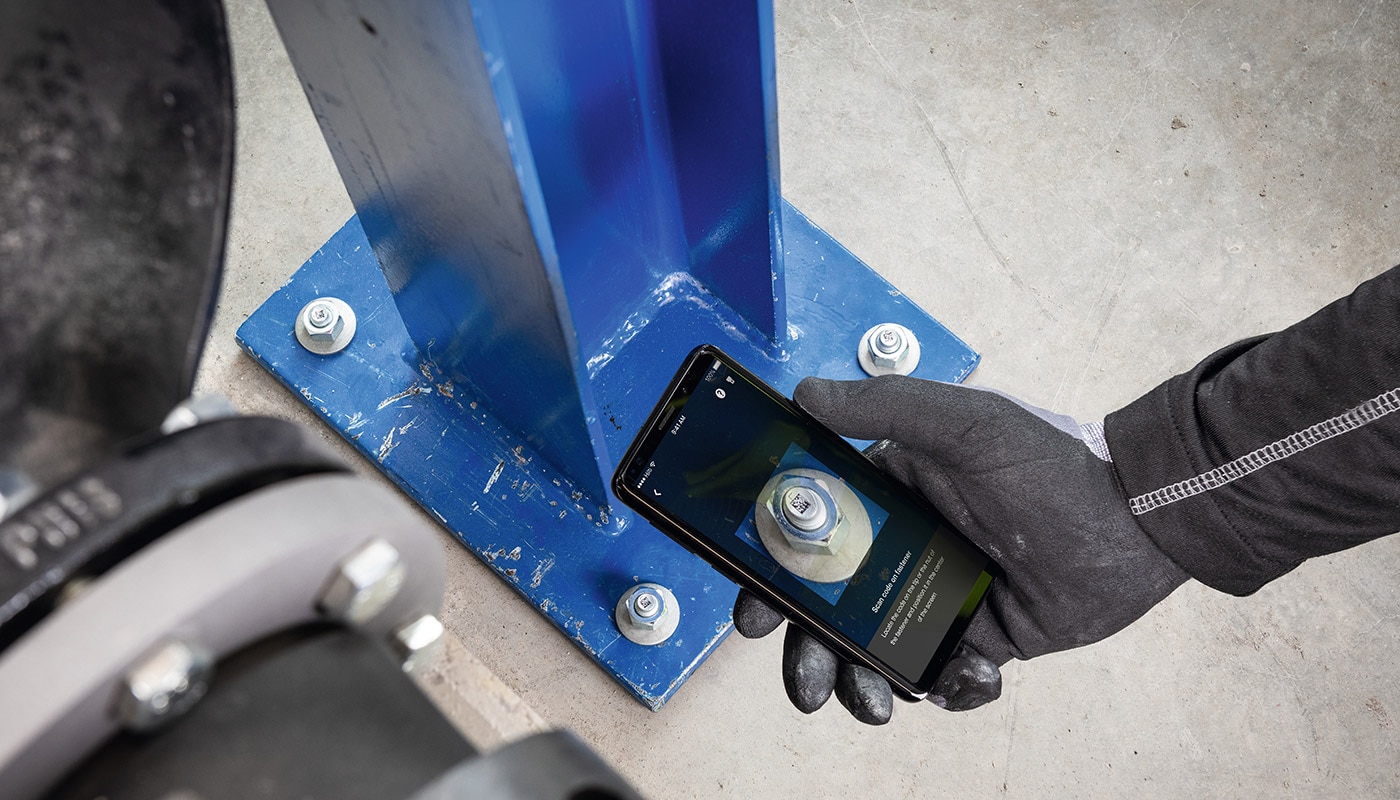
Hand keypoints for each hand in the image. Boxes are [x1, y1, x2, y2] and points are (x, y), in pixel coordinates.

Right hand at [734, 375, 1187, 721]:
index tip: (757, 614)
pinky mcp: (981, 637)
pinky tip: (964, 679)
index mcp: (888, 496)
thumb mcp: (963, 423)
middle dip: (809, 651)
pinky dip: (944, 689)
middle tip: (808, 682)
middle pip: (831, 609)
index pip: (811, 540)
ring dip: (863, 682)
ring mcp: (941, 596)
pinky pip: (942, 675)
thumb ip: (884, 408)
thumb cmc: (1052, 460)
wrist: (1139, 520)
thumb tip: (804, 394)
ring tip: (874, 704)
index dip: (774, 579)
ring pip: (877, 651)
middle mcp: (906, 548)